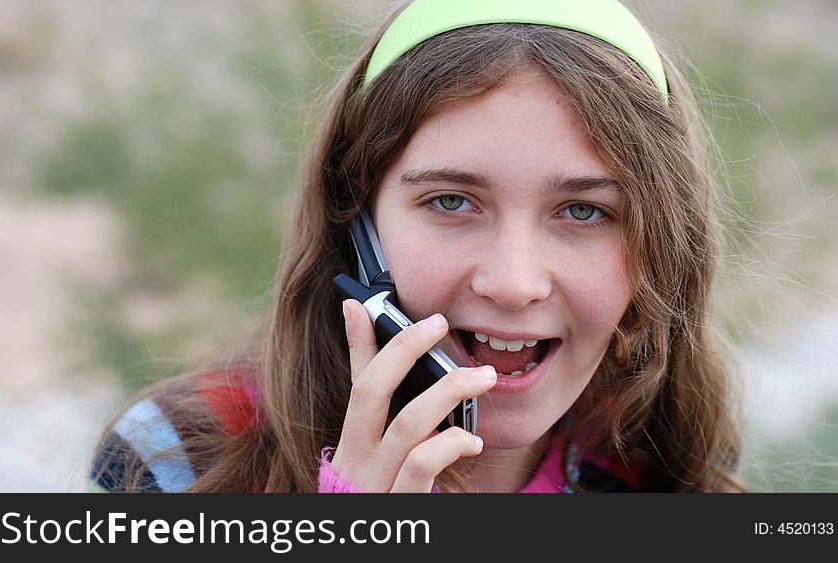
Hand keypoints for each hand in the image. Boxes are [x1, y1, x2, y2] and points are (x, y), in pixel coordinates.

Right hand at [331, 299, 495, 491]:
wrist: (380, 547)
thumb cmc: (386, 494)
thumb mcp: (379, 451)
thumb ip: (383, 407)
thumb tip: (379, 362)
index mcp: (353, 441)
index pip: (356, 379)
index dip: (361, 338)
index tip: (367, 300)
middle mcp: (356, 461)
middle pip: (370, 391)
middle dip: (406, 350)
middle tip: (441, 323)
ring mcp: (376, 485)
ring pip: (406, 425)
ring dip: (448, 392)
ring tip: (484, 377)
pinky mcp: (402, 508)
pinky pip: (421, 467)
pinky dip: (449, 444)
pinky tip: (470, 438)